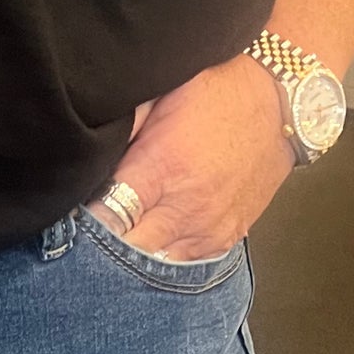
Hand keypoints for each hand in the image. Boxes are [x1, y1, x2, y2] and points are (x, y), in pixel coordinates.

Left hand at [89, 56, 293, 261]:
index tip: (70, 217)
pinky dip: (165, 255)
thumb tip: (88, 157)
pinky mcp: (227, 236)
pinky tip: (152, 242)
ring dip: (134, 255)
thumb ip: (124, 128)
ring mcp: (209, 227)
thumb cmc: (217, 88)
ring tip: (118, 241)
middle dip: (104, 247)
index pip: (105, 218)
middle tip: (87, 236)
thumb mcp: (162, 93)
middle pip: (127, 252)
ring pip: (155, 264)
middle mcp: (186, 207)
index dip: (84, 223)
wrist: (283, 98)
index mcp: (162, 169)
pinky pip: (185, 262)